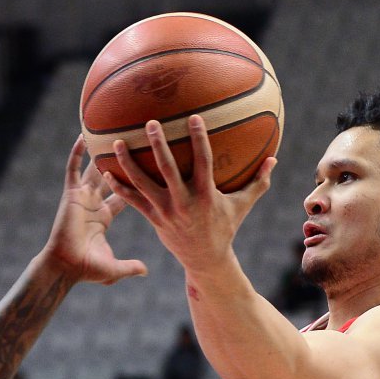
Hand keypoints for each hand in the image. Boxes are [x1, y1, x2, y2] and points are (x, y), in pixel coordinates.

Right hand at [41, 136, 148, 285]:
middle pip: (110, 176)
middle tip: (133, 142)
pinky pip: (73, 169)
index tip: (145, 169)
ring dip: (100, 151)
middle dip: (119, 161)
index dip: (133, 183)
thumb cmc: (87, 269)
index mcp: (105, 217)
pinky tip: (82, 137)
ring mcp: (82, 197)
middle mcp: (94, 203)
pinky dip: (76, 153)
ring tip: (110, 130)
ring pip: (94, 169)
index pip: (123, 195)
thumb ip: (131, 267)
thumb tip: (147, 271)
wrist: (66, 266)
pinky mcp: (71, 194)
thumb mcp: (114, 268)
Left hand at [105, 117, 273, 275]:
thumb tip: (274, 159)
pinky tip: (105, 171)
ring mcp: (166, 212)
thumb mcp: (242, 206)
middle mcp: (184, 202)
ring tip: (117, 143)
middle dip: (158, 146)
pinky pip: (133, 201)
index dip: (199, 139)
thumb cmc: (225, 228)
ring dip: (129, 164)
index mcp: (206, 196)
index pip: (203, 162)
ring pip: (143, 184)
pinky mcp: (154, 219)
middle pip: (167, 170)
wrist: (206, 261)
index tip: (194, 117)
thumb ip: (258, 182)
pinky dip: (119, 187)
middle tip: (149, 123)